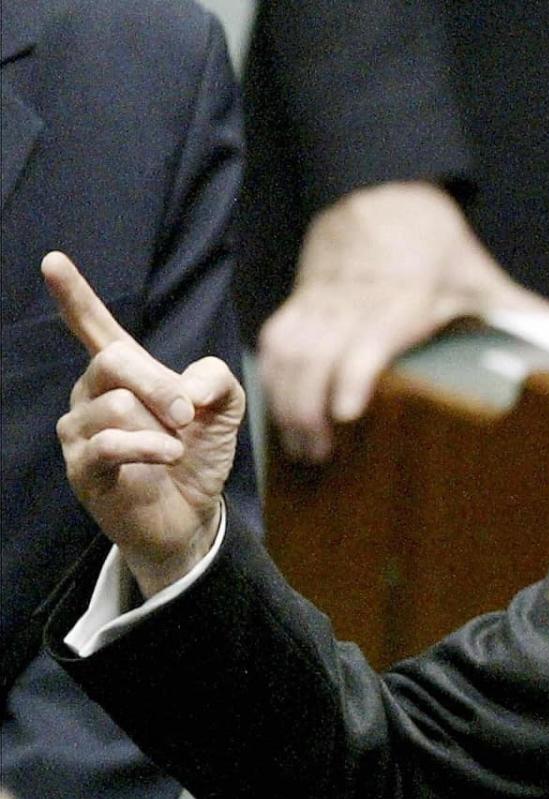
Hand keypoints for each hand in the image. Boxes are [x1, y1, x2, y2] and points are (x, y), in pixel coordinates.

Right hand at [45, 252, 242, 597]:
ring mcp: (80, 432)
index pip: (93, 328)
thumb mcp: (223, 409)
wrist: (193, 515)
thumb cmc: (198, 457)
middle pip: (113, 362)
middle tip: (187, 417)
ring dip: (159, 430)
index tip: (53, 261)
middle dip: (160, 385)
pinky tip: (169, 456)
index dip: (75, 296)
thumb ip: (217, 378)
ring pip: (115, 405)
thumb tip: (189, 388)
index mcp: (123, 374)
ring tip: (172, 451)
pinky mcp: (81, 469)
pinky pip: (107, 443)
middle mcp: (91, 395)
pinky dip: (148, 448)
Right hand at [259, 181, 548, 462]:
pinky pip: (274, 335)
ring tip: (298, 444)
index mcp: (402, 298)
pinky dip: (269, 372)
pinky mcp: (302, 296)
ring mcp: (322, 298)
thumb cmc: (436, 241)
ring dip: (286, 398)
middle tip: (318, 454)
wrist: (382, 186)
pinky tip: (277, 406)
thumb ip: (526, 306)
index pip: (367, 339)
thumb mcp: (481, 274)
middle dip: (308, 407)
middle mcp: (354, 300)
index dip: (352, 375)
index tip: (347, 414)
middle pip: (316, 355)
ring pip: (288, 349)